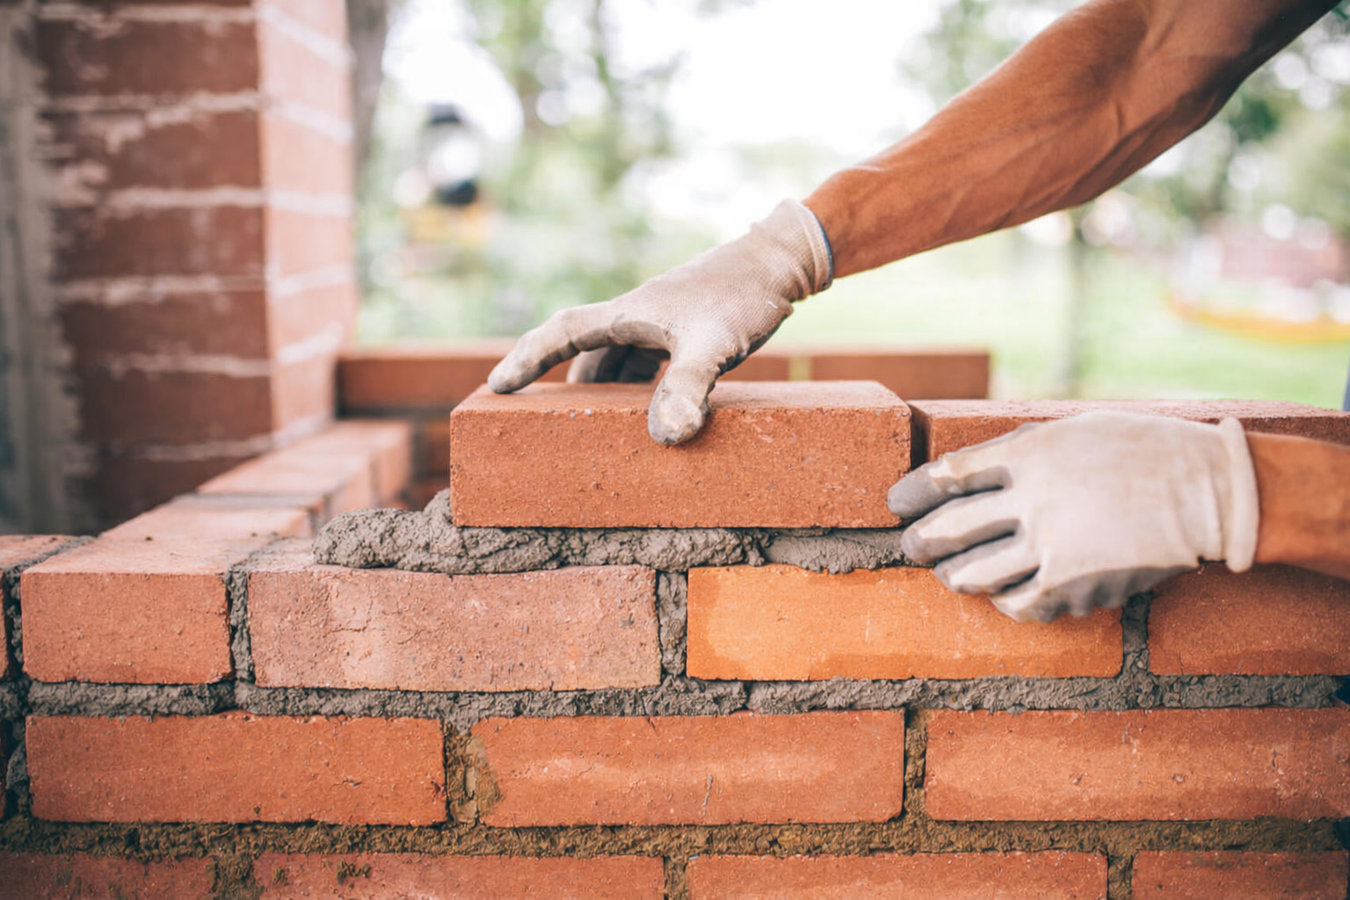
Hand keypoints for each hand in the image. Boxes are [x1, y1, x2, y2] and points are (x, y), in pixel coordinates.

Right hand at [488, 200, 831, 444]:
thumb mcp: (715, 344)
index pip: (562, 332)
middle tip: (537, 423)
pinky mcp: (684, 329)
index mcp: (629, 313)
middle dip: (560, 385)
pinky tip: (648, 413)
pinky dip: (636, 389)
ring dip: (601, 391)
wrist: (782, 262)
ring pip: (615, 360)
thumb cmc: (744, 296)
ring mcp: (660, 322)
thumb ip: (689, 387)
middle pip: (585, 353)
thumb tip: (666, 436)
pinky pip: (644, 363)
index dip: (526, 359)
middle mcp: (637, 315)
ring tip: (591, 429)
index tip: (495, 386)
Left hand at [888, 412, 1259, 621]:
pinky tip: (1002, 595)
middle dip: (919, 542)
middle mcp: (1032, 501)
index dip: (913, 492)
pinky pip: (1017, 604)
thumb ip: (1018, 451)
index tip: (897, 503)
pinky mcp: (1074, 586)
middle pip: (948, 529)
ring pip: (972, 575)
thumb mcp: (1072, 431)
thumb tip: (967, 473)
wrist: (1208, 492)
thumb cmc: (1140, 451)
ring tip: (949, 574)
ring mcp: (1051, 547)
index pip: (947, 475)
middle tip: (911, 546)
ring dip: (952, 576)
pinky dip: (1002, 601)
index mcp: (1028, 455)